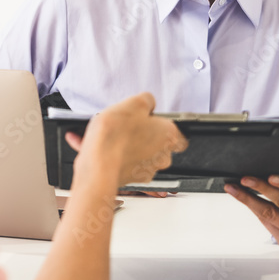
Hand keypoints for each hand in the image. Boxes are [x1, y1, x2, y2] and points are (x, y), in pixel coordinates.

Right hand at [66, 93, 186, 187]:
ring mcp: (146, 171)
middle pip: (158, 144)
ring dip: (126, 145)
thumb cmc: (116, 136)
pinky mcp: (129, 179)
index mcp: (169, 137)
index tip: (153, 120)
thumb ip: (147, 100)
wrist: (97, 165)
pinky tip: (98, 146)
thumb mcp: (134, 102)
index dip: (165, 126)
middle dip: (143, 135)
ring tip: (108, 135)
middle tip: (127, 125)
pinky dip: (113, 155)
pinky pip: (123, 164)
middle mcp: (162, 157)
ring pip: (139, 155)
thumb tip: (148, 103)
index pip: (181, 135)